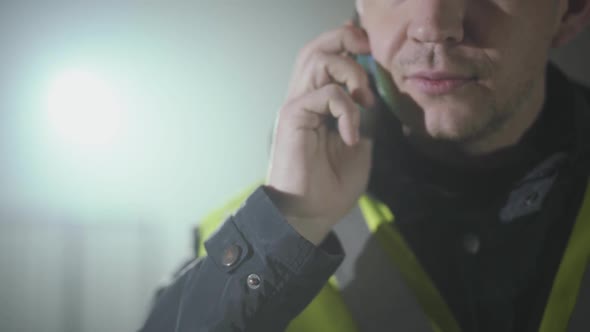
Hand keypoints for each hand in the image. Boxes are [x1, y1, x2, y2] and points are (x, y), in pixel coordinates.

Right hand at [266, 23, 374, 244]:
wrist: (308, 216)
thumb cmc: (330, 187)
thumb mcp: (359, 147)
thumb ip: (363, 118)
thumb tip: (374, 96)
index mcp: (316, 105)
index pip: (325, 59)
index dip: (346, 43)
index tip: (370, 48)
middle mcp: (302, 99)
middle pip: (316, 48)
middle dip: (345, 38)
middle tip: (368, 50)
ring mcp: (296, 106)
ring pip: (316, 59)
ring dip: (349, 71)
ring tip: (365, 100)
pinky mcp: (293, 117)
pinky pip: (326, 94)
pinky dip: (348, 110)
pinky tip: (352, 136)